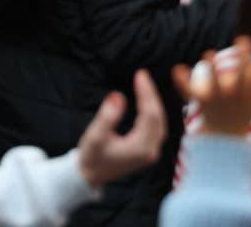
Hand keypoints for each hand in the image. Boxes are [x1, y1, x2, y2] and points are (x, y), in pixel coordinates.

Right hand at [76, 70, 165, 188]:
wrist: (90, 176)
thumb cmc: (91, 156)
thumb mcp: (95, 136)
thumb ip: (107, 116)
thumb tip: (118, 96)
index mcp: (140, 148)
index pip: (149, 115)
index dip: (146, 93)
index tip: (140, 75)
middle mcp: (151, 151)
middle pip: (158, 118)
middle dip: (151, 95)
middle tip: (142, 75)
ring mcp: (151, 152)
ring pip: (160, 122)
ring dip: (154, 102)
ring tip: (144, 85)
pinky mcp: (147, 151)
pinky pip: (157, 127)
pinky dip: (153, 112)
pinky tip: (147, 101)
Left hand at [173, 31, 250, 137]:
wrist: (226, 136)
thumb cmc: (244, 108)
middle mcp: (236, 94)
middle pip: (242, 77)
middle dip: (244, 60)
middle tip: (243, 39)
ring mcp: (218, 98)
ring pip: (215, 85)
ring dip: (212, 70)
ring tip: (209, 52)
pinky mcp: (200, 101)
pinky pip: (190, 92)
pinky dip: (183, 82)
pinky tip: (179, 68)